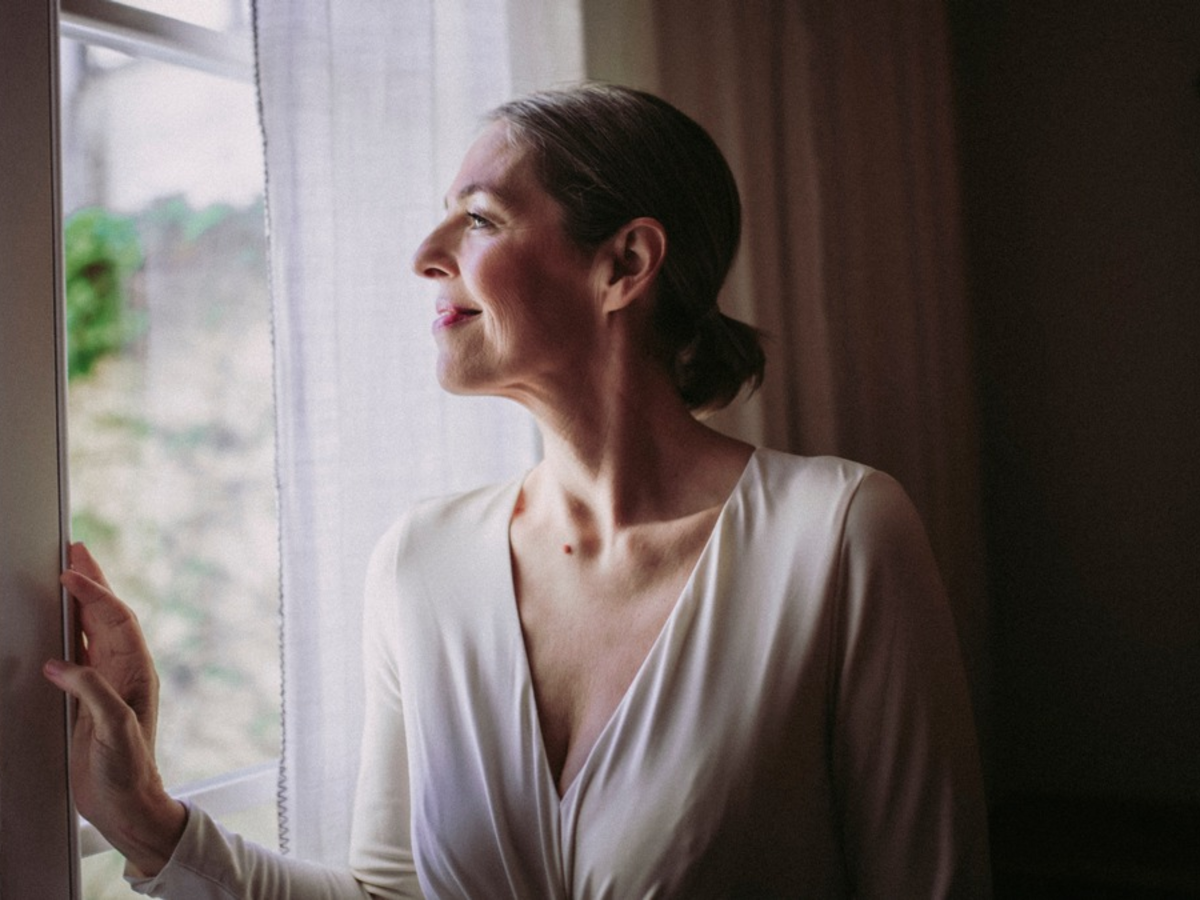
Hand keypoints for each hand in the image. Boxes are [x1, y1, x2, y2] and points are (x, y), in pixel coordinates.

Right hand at [43, 542, 185, 876]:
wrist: (126, 804)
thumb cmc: (128, 772)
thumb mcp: (115, 731)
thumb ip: (93, 694)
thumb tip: (63, 664)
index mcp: (136, 672)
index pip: (115, 621)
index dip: (95, 594)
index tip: (72, 572)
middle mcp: (125, 671)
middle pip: (107, 615)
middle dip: (92, 582)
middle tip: (75, 550)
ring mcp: (109, 682)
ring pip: (93, 630)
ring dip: (81, 601)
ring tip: (67, 572)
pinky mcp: (92, 698)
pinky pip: (80, 654)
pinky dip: (68, 632)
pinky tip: (57, 624)